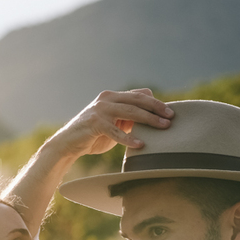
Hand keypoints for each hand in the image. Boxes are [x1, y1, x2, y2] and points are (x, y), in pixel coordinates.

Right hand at [50, 89, 172, 157]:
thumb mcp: (114, 124)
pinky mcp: (95, 123)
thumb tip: (152, 120)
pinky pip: (117, 131)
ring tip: (163, 128)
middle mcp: (107, 98)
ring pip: (131, 112)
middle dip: (157, 108)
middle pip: (138, 100)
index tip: (169, 112)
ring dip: (149, 120)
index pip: (139, 94)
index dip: (155, 102)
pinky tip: (141, 145)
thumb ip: (129, 119)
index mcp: (112, 96)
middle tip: (171, 117)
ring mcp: (100, 109)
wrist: (68, 144)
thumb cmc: (93, 136)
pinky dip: (129, 139)